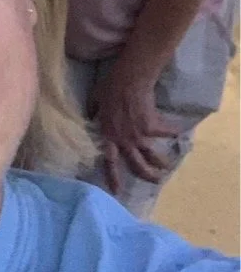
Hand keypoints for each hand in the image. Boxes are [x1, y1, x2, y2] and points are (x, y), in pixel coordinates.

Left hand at [88, 61, 178, 192]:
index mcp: (109, 135)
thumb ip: (93, 111)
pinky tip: (181, 133)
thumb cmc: (109, 88)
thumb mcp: (95, 100)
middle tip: (156, 180)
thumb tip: (90, 117)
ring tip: (168, 166)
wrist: (128, 80)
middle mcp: (125, 140)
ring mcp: (139, 135)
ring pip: (153, 156)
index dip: (113, 177)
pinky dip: (174, 132)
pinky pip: (167, 132)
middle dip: (147, 175)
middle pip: (137, 165)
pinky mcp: (153, 127)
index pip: (110, 161)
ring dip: (162, 162)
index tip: (117, 192)